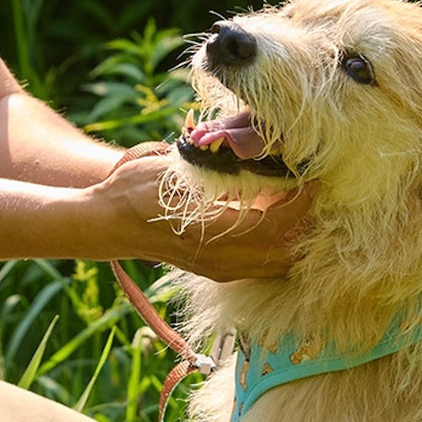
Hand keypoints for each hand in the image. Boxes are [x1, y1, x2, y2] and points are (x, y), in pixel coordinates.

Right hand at [97, 147, 312, 280]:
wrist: (107, 225)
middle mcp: (220, 260)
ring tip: (301, 210)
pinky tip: (280, 223)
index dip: (300, 202)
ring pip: (276, 265)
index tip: (314, 180)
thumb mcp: (172, 168)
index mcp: (211, 233)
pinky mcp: (218, 272)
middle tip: (314, 196)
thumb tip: (247, 148)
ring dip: (294, 240)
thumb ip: (212, 166)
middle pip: (285, 252)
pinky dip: (278, 248)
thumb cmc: (133, 190)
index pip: (276, 224)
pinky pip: (261, 267)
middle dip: (305, 226)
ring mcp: (220, 270)